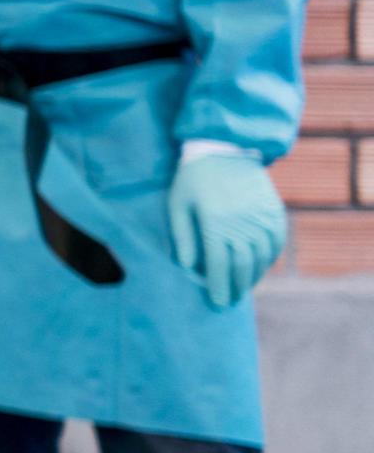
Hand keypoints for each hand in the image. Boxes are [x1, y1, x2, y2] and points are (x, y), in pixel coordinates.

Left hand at [168, 154, 285, 310]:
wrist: (224, 149)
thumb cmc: (192, 179)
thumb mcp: (178, 205)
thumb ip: (182, 237)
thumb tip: (187, 267)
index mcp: (215, 222)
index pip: (219, 264)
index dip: (219, 287)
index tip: (217, 303)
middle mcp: (242, 222)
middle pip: (242, 266)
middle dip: (236, 288)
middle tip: (228, 302)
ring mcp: (261, 217)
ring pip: (262, 257)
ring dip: (253, 277)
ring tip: (241, 288)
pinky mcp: (274, 211)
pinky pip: (276, 243)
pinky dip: (269, 259)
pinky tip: (258, 267)